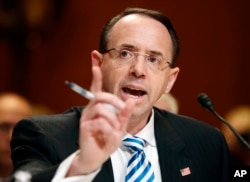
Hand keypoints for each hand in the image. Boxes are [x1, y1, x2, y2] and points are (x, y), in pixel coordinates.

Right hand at [67, 59, 134, 175]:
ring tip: (114, 132)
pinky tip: (107, 137)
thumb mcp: (120, 126)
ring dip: (113, 121)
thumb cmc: (107, 140)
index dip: (96, 73)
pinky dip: (108, 131)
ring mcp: (86, 118)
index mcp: (98, 107)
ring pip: (102, 110)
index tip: (95, 56)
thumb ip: (124, 114)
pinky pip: (100, 123)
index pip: (96, 87)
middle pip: (101, 96)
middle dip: (115, 102)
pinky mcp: (84, 127)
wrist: (96, 157)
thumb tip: (131, 99)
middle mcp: (90, 109)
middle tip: (123, 110)